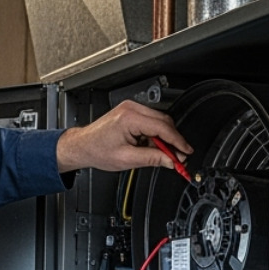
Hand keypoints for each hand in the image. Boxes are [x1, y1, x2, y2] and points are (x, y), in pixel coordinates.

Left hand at [55, 99, 192, 173]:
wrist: (82, 146)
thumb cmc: (97, 150)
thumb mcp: (127, 159)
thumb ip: (152, 159)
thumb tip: (171, 160)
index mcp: (129, 118)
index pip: (162, 128)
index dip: (178, 141)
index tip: (186, 151)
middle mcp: (131, 109)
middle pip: (164, 122)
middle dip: (173, 140)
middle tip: (178, 157)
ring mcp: (131, 108)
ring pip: (159, 122)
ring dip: (163, 138)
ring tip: (160, 155)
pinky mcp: (131, 112)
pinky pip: (151, 122)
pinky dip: (155, 135)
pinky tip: (151, 147)